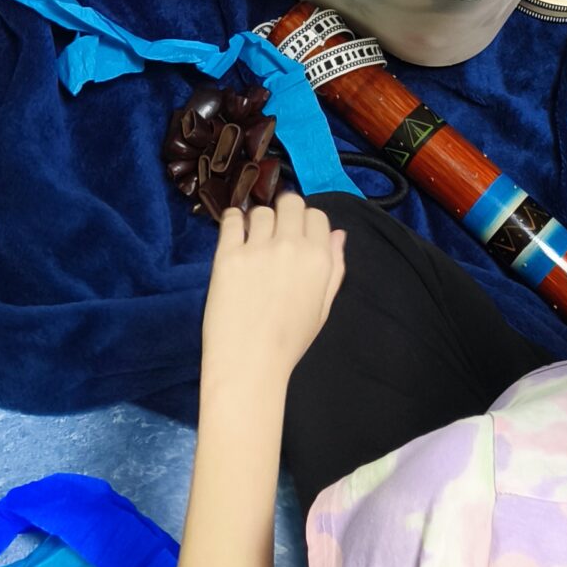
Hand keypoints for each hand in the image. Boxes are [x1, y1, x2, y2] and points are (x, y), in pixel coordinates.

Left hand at [201, 191, 346, 389]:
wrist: (250, 363)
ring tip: (252, 238)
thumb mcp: (323, 307)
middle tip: (274, 229)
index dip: (306, 222)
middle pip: (290, 202)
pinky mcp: (228, 255)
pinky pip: (230, 219)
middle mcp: (292, 246)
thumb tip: (338, 234)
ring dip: (257, 220)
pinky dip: (233, 220)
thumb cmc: (290, 341)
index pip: (316, 216)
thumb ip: (334, 268)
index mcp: (319, 259)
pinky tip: (234, 231)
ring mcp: (258, 248)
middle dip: (284, 211)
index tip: (295, 233)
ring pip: (261, 210)